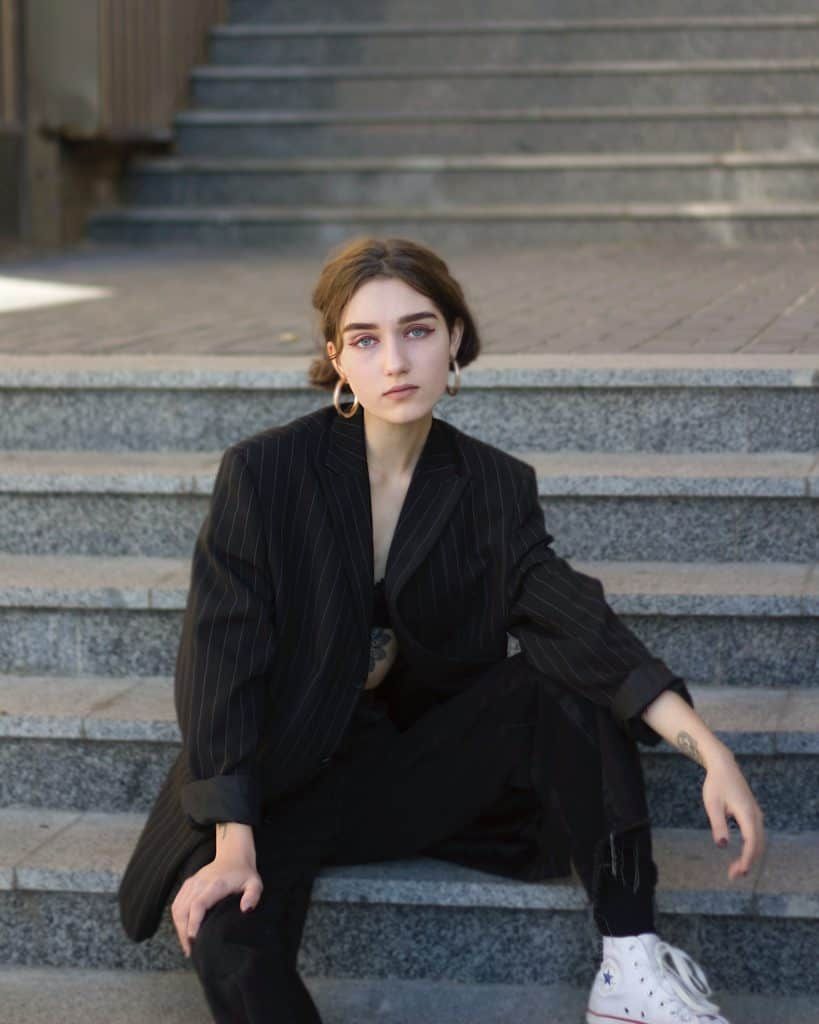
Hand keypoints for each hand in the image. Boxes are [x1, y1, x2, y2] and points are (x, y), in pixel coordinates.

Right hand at [171, 853, 262, 956]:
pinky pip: (176, 904)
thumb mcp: (255, 883)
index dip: (193, 923)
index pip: (198, 905)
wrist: (233, 855)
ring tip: (187, 945)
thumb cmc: (244, 874)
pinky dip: (177, 920)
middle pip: (184, 910)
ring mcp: (192, 883)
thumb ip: (253, 895)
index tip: (194, 940)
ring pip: (177, 908)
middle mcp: (200, 883)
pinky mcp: (187, 884)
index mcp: (216, 884)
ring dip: (179, 928)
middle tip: (191, 950)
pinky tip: (183, 932)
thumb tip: (246, 909)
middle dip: (184, 932)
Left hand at [702, 750, 765, 881]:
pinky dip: (751, 848)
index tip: (737, 872)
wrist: (724, 766)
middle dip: (748, 862)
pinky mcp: (753, 814)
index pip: (751, 843)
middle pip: (758, 845)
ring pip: (759, 841)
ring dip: (750, 857)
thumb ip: (718, 824)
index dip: (746, 860)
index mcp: (747, 814)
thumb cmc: (716, 784)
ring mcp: (756, 815)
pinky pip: (756, 835)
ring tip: (735, 869)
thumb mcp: (713, 804)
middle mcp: (756, 816)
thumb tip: (722, 845)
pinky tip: (741, 855)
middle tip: (732, 875)